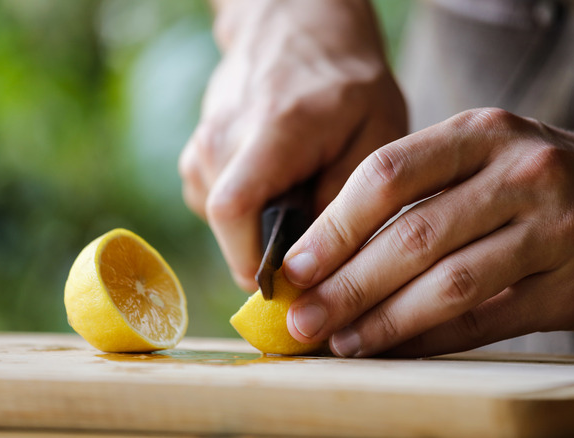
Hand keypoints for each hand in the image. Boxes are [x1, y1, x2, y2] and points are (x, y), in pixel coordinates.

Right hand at [179, 0, 406, 289]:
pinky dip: (252, 215)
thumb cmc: (347, 83)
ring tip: (303, 201)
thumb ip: (349, 200)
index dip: (258, 264)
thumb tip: (318, 268)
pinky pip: (219, 209)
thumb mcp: (377, 134)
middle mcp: (221, 139)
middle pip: (229, 230)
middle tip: (316, 248)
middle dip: (271, 255)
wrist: (297, 30)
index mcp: (271, 131)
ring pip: (223, 226)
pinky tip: (282, 188)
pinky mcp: (197, 156)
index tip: (298, 287)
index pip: (234, 212)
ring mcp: (202, 146)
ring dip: (263, 232)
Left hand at [281, 108, 573, 357]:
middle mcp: (522, 172)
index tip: (294, 268)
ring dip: (384, 320)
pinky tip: (395, 350)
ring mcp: (556, 227)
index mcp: (483, 133)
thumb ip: (420, 195)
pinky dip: (432, 340)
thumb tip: (331, 259)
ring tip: (341, 341)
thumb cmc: (545, 180)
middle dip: (347, 284)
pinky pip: (487, 320)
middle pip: (413, 234)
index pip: (388, 174)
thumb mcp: (487, 157)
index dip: (334, 226)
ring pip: (449, 283)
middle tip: (302, 318)